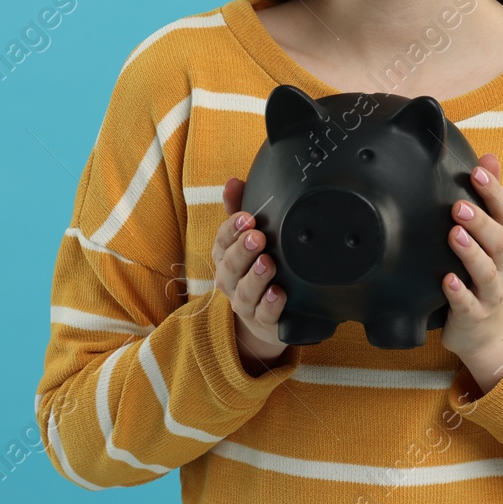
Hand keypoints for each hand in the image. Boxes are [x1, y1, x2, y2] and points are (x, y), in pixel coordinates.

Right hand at [214, 177, 289, 374]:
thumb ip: (240, 209)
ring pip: (245, 292)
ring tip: (268, 263)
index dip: (232, 228)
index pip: (222, 240)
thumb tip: (232, 181)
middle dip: (243, 251)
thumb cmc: (255, 267)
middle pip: (231, 266)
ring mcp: (246, 303)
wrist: (266, 317)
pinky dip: (271, 305)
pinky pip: (265, 315)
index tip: (248, 216)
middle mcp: (231, 280)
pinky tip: (280, 293)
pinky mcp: (263, 322)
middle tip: (258, 237)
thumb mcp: (247, 238)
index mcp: (226, 257)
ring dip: (256, 277)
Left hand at [441, 153, 502, 384]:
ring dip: (471, 253)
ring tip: (453, 235)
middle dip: (481, 222)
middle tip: (458, 206)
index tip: (477, 171)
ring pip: (486, 272)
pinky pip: (468, 304)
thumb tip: (489, 157)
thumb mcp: (489, 237)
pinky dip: (458, 292)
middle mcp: (502, 265)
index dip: (494, 192)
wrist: (485, 333)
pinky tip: (447, 280)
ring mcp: (490, 292)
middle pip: (499, 241)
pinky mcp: (474, 315)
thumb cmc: (480, 275)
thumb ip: (489, 199)